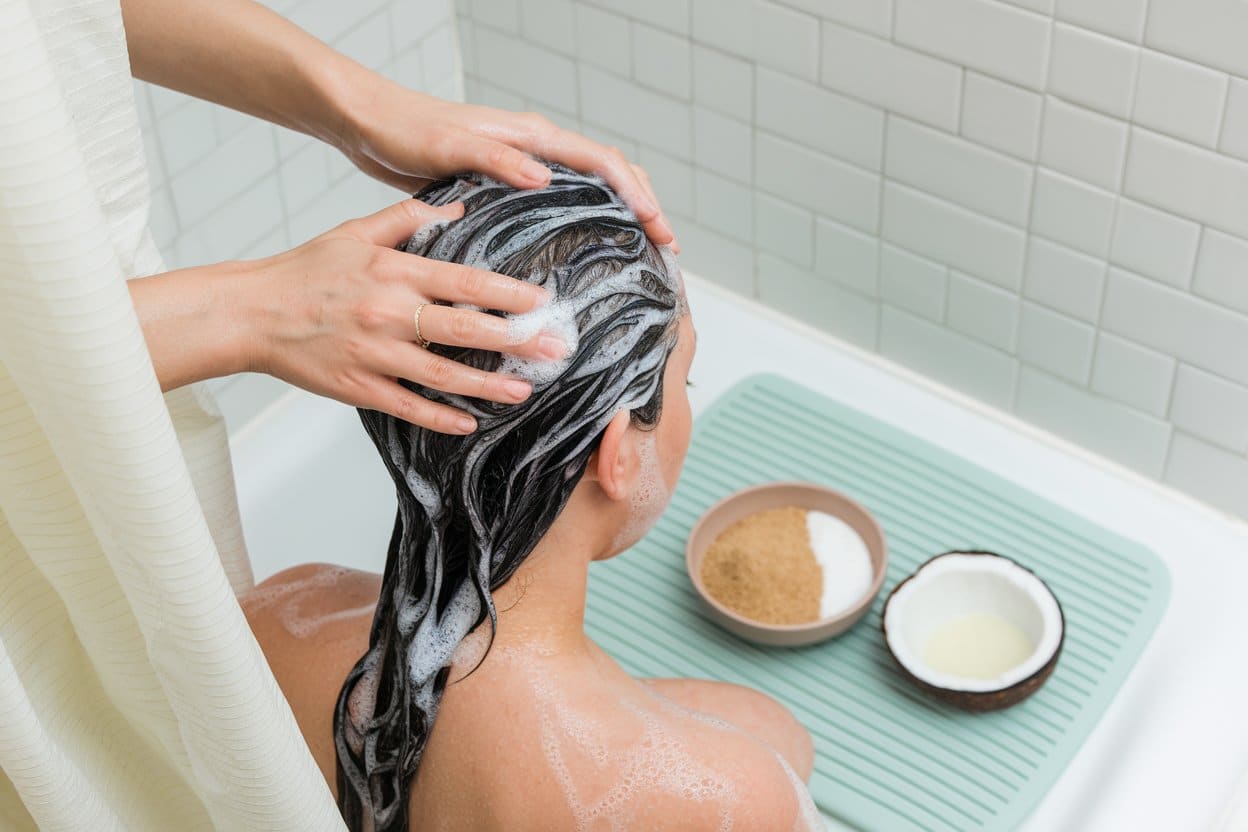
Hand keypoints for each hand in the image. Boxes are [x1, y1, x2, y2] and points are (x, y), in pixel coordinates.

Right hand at [238, 199, 561, 432]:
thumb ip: (408, 219)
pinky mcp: (358, 386)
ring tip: (523, 391)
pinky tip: (469, 423)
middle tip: (553, 350)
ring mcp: (374, 353)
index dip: (508, 294)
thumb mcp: (355, 232)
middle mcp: (389, 313)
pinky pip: (408, 406)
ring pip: (444, 374)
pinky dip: (441, 417)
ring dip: (488, 385)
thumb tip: (458, 205)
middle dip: (515, 342)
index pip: (465, 282)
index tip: (542, 303)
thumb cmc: (306, 271)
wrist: (252, 312)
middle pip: (465, 330)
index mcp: (394, 272)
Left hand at [336, 81, 676, 250]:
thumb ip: (496, 159)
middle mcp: (536, 148)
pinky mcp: (508, 183)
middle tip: (665, 248)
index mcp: (532, 137)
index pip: (603, 162)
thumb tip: (544, 177)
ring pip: (591, 187)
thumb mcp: (449, 147)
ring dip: (621, 214)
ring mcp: (525, 165)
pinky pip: (563, 201)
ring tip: (641, 252)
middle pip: (610, 172)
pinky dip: (587, 221)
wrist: (371, 125)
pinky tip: (586, 252)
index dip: (637, 195)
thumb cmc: (407, 132)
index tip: (659, 228)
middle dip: (644, 205)